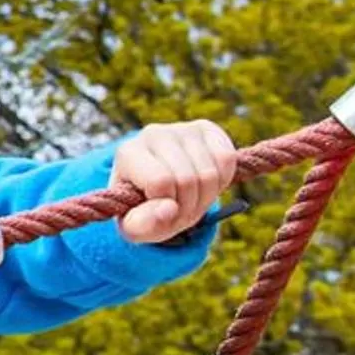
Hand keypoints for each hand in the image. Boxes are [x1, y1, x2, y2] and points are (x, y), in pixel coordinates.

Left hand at [110, 119, 239, 243]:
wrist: (157, 186)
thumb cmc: (143, 207)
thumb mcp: (134, 226)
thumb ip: (143, 225)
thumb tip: (168, 209)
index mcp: (127, 154)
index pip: (160, 182)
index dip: (170, 207)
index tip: (163, 212)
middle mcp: (152, 134)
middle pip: (187, 179)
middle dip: (189, 206)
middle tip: (181, 210)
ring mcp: (180, 128)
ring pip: (210, 172)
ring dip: (207, 197)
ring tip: (191, 199)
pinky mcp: (206, 129)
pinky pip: (227, 159)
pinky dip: (223, 181)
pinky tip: (206, 184)